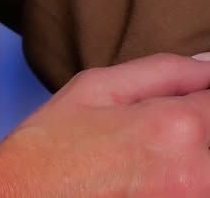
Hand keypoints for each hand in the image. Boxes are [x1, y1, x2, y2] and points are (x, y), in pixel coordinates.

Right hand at [0, 53, 209, 196]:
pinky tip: (150, 176)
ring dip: (193, 156)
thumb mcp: (98, 86)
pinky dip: (184, 180)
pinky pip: (196, 190)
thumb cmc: (53, 145)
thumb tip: (209, 63)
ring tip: (149, 156)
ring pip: (208, 169)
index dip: (205, 95)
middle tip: (154, 132)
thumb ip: (164, 70)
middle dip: (198, 126)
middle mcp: (196, 172)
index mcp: (175, 126)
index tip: (183, 102)